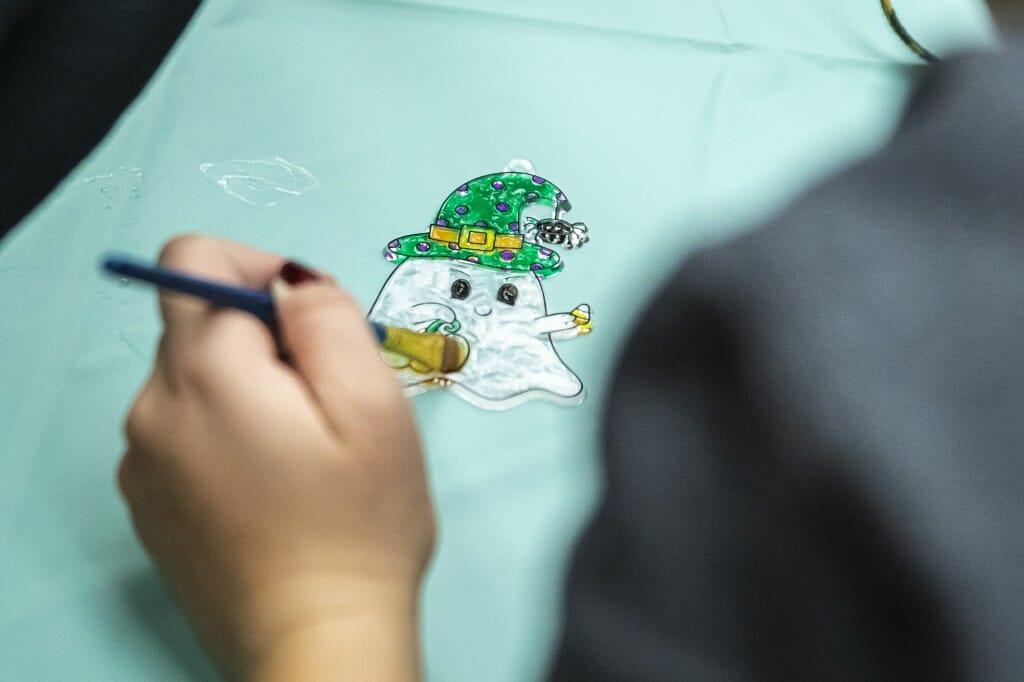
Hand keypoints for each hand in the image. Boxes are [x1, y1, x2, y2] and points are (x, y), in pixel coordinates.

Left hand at [118, 235, 434, 679]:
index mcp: (204, 370)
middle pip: (199, 324)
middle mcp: (152, 407)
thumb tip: (291, 283)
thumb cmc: (358, 523)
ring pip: (195, 379)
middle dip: (266, 338)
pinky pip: (183, 431)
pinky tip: (274, 486)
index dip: (258, 267)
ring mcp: (142, 460)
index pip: (194, 259)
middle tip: (326, 400)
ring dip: (249, 388)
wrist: (318, 643)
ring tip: (305, 451)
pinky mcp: (149, 503)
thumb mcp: (372, 403)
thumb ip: (328, 317)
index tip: (311, 322)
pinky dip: (226, 433)